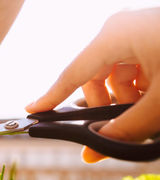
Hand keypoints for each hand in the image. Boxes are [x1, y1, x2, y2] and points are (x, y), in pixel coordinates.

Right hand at [26, 8, 159, 162]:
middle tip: (116, 125)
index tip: (31, 109)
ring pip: (112, 75)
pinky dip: (137, 88)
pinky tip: (154, 96)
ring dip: (123, 98)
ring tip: (146, 109)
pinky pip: (130, 69)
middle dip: (103, 104)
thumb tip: (93, 149)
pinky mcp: (150, 39)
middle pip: (92, 76)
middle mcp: (120, 30)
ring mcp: (136, 33)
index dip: (50, 96)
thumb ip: (125, 130)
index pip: (72, 73)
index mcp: (116, 36)